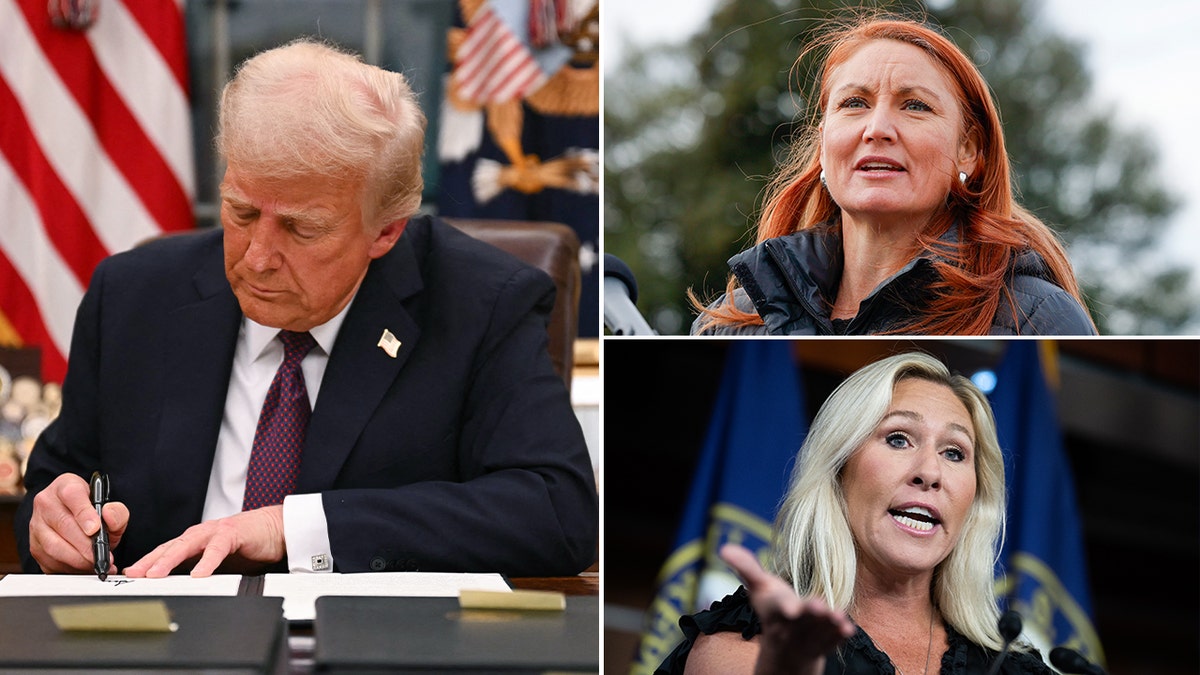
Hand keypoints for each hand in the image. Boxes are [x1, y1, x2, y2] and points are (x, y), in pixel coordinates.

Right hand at [28, 473, 128, 574]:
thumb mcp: (110, 507)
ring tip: (95, 564)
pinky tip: (84, 568)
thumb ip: (117, 511)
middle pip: (63, 524)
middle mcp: (46, 503)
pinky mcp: (34, 546)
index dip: (84, 513)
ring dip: (77, 560)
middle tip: (101, 556)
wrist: (76, 520)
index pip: (72, 495)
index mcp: (66, 486)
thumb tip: (109, 516)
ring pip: (53, 546)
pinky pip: (49, 561)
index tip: (96, 529)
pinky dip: (68, 568)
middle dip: (85, 545)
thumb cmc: (93, 513)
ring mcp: (37, 525)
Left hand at [123, 505, 285, 577]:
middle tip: (133, 574)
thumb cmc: (246, 544)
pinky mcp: (233, 534)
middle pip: (170, 547)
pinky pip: (217, 549)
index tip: (129, 576)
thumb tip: (179, 588)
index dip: (147, 562)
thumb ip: (199, 569)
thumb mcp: (217, 561)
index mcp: (195, 541)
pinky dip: (207, 561)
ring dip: (170, 559)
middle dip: (149, 561)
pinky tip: (199, 573)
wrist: (275, 527)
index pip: (165, 551)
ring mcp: (216, 532)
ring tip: (155, 574)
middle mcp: (201, 534)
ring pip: (187, 545)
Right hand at [719, 544, 855, 674]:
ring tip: (838, 616)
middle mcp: (792, 626)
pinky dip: (839, 635)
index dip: (785, 607)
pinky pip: (833, 640)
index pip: (779, 608)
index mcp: (775, 611)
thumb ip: (745, 567)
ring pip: (819, 630)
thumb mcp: (758, 587)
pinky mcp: (826, 642)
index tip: (791, 608)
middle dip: (810, 614)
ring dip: (828, 624)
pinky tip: (847, 628)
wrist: (787, 647)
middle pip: (802, 620)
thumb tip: (723, 548)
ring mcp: (810, 636)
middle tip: (819, 607)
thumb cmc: (772, 609)